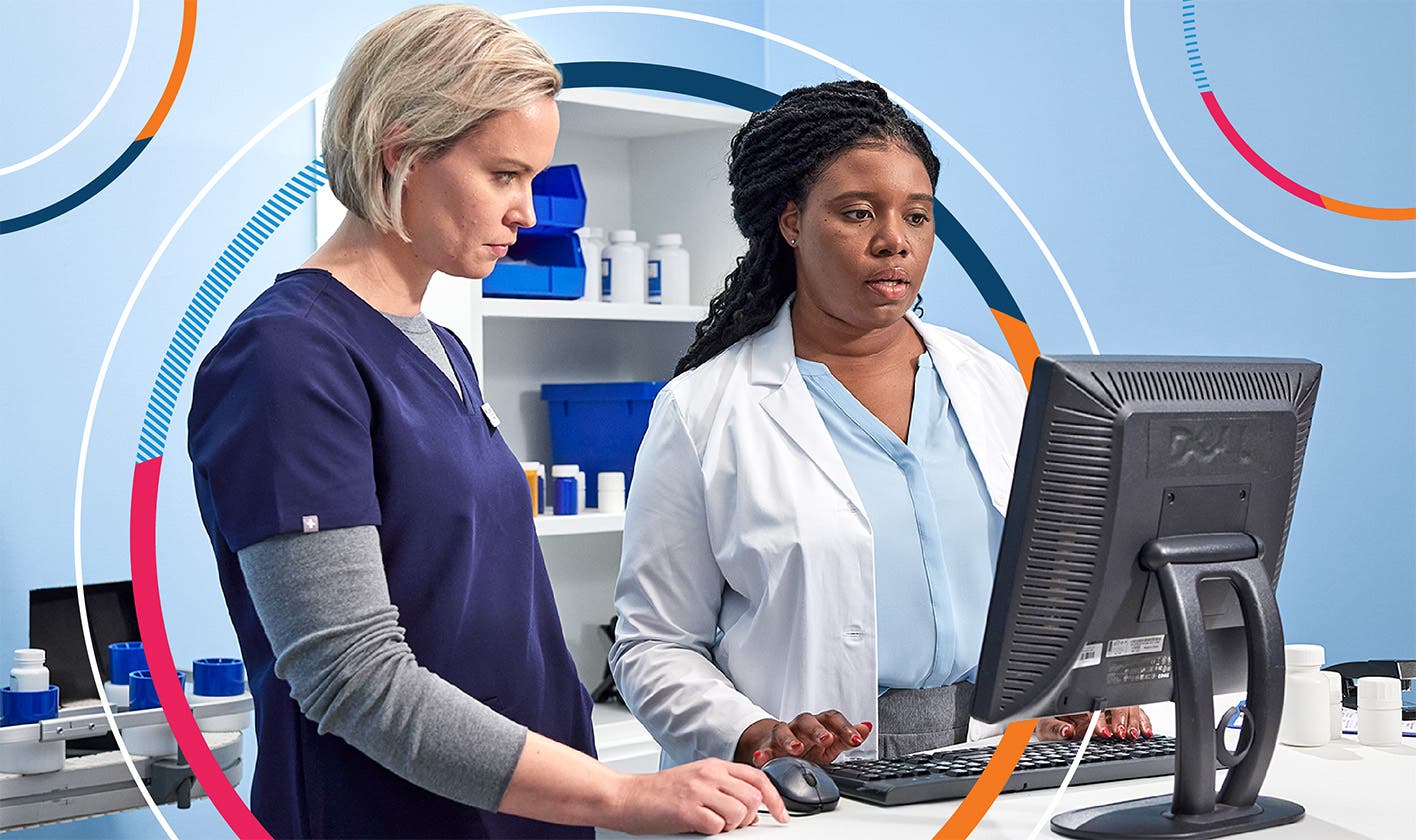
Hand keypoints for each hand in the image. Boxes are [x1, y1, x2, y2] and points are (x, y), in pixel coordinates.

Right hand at [608, 758, 788, 834]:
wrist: (626, 796)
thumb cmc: (658, 793)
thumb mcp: (695, 781)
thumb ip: (723, 789)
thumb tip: (750, 810)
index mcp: (713, 766)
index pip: (758, 777)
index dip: (776, 798)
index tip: (783, 815)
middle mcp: (709, 775)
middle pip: (753, 798)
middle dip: (748, 817)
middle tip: (729, 823)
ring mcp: (699, 791)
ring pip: (740, 813)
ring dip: (730, 826)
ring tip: (711, 824)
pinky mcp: (687, 810)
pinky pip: (718, 826)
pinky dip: (712, 832)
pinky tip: (697, 827)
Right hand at [735, 711, 872, 766]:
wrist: (779, 746)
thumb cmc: (807, 745)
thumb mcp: (830, 744)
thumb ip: (846, 737)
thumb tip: (867, 727)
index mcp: (818, 724)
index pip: (832, 719)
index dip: (845, 728)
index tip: (856, 739)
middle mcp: (800, 726)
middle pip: (808, 721)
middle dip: (818, 730)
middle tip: (826, 739)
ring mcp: (782, 735)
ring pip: (784, 731)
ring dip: (790, 739)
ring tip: (796, 749)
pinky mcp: (767, 748)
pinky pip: (764, 749)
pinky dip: (762, 753)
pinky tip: (761, 758)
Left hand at [1036, 706, 1153, 740]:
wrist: (1052, 727)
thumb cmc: (1049, 724)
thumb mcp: (1046, 727)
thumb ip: (1055, 729)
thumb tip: (1066, 730)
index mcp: (1079, 702)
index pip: (1093, 705)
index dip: (1100, 718)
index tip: (1102, 732)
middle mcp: (1096, 703)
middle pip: (1116, 703)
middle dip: (1121, 718)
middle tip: (1121, 734)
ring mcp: (1108, 709)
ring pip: (1129, 707)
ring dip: (1134, 720)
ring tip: (1135, 734)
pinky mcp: (1118, 717)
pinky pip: (1136, 715)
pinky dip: (1143, 722)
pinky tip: (1146, 732)